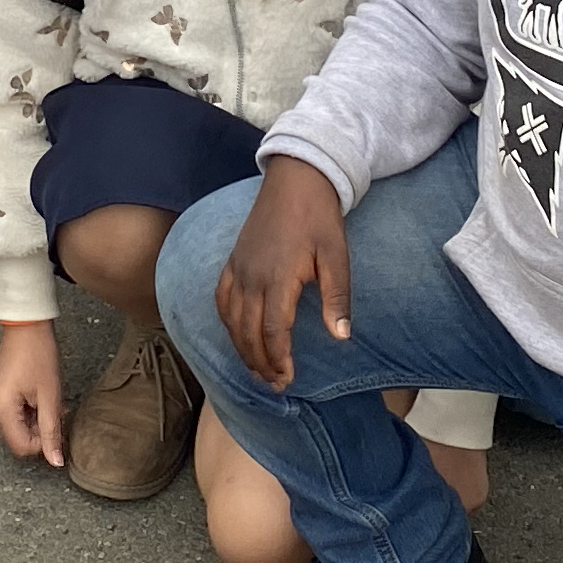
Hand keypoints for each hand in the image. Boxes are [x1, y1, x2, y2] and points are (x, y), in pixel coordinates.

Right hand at [0, 318, 67, 466]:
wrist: (27, 326)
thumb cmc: (38, 354)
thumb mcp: (50, 395)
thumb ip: (51, 431)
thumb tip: (55, 461)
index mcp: (1, 410)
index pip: (22, 447)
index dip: (43, 442)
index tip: (57, 424)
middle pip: (19, 438)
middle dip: (40, 429)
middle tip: (56, 409)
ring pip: (17, 428)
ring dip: (36, 420)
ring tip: (48, 399)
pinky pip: (13, 415)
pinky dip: (29, 411)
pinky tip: (39, 395)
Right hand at [213, 159, 354, 389]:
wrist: (297, 178)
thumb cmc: (319, 217)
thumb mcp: (337, 255)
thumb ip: (336, 297)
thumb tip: (341, 336)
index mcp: (278, 278)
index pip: (274, 331)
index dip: (279, 359)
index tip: (288, 379)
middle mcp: (252, 277)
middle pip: (249, 332)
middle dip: (260, 363)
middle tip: (274, 384)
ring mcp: (238, 268)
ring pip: (231, 319)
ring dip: (242, 348)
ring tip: (257, 369)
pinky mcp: (233, 259)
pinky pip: (221, 298)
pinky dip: (226, 322)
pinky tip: (236, 333)